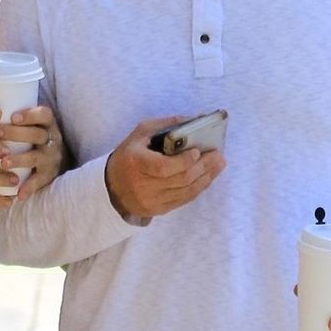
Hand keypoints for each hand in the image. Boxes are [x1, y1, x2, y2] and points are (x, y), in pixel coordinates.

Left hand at [0, 105, 64, 197]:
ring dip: (19, 159)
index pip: (45, 115)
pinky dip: (29, 188)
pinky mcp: (48, 176)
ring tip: (4, 163)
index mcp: (47, 125)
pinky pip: (39, 182)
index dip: (31, 115)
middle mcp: (52, 141)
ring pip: (36, 158)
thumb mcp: (33, 126)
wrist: (56, 162)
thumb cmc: (34, 139)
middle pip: (37, 135)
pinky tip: (18, 194)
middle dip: (16, 133)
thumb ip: (17, 120)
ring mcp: (50, 159)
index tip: (13, 116)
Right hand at [104, 117, 224, 220]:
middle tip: (218, 156)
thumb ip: (167, 125)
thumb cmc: (129, 156)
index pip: (163, 167)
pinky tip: (207, 178)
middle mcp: (143, 185)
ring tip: (218, 166)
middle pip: (180, 179)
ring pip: (186, 192)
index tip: (197, 152)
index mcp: (136, 163)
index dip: (183, 162)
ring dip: (206, 178)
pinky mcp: (158, 210)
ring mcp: (151, 200)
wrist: (112, 188)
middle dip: (203, 167)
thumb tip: (195, 119)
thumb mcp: (140, 134)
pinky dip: (198, 188)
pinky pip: (183, 200)